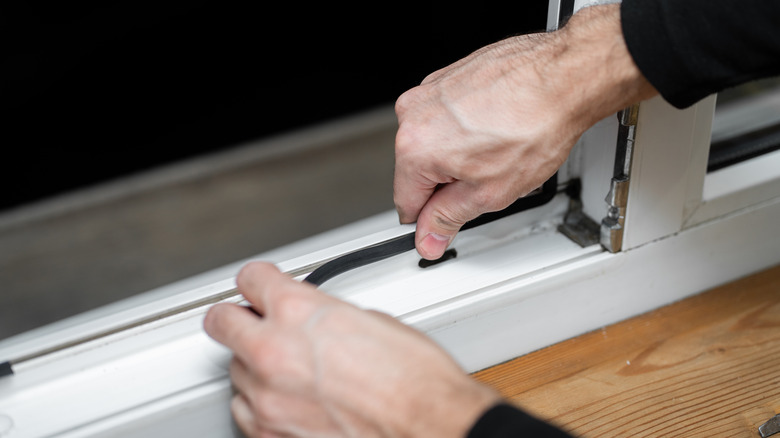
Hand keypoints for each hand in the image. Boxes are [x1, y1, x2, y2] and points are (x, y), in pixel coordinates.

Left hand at [204, 262, 500, 437]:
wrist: (429, 427)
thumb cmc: (414, 380)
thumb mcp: (369, 319)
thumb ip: (323, 313)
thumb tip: (313, 317)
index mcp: (297, 311)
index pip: (249, 279)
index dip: (258, 281)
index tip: (260, 287)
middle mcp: (272, 351)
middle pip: (221, 321)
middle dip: (238, 318)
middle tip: (252, 320)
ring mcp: (267, 398)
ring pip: (235, 369)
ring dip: (254, 365)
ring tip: (288, 368)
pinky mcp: (269, 435)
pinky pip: (245, 410)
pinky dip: (260, 403)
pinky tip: (286, 397)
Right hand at [393, 4, 655, 258]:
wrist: (565, 77)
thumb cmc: (535, 125)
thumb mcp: (489, 193)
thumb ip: (449, 218)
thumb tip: (428, 237)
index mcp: (415, 147)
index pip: (406, 203)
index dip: (431, 219)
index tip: (447, 220)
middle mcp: (413, 113)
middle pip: (418, 170)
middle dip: (448, 181)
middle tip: (487, 176)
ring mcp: (430, 90)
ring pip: (433, 142)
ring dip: (458, 152)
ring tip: (496, 147)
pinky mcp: (448, 76)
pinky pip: (447, 116)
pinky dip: (467, 126)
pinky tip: (496, 126)